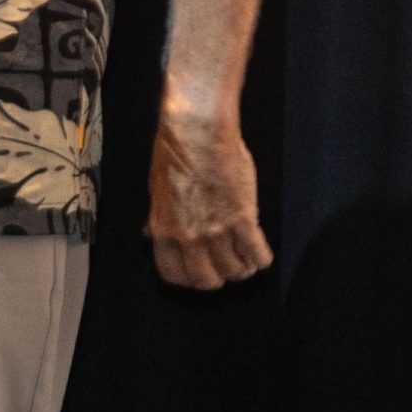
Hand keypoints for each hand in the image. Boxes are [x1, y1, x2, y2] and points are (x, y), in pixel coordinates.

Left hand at [146, 112, 273, 289]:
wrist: (198, 130)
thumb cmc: (175, 151)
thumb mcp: (156, 188)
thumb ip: (158, 217)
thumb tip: (151, 235)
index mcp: (163, 229)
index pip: (173, 274)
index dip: (189, 278)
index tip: (199, 273)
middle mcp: (188, 236)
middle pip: (206, 280)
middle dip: (218, 278)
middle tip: (225, 266)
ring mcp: (216, 230)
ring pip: (234, 270)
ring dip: (243, 268)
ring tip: (246, 257)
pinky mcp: (242, 218)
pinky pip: (257, 254)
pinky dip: (261, 258)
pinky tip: (260, 253)